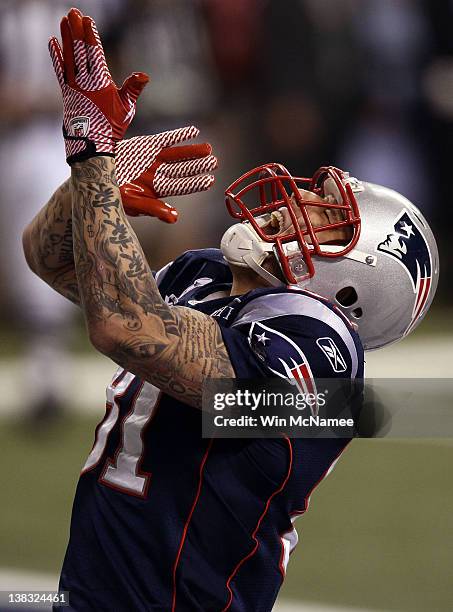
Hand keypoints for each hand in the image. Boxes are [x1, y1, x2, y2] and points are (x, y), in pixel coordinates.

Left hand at [49, 8, 147, 164]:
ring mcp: (74, 87)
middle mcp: (85, 83)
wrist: (92, 145)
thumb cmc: (113, 127)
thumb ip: (133, 89)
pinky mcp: (66, 92)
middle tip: (73, 13)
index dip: (91, 37)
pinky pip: (60, 70)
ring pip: (69, 57)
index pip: (95, 55)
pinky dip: (56, 56)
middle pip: (80, 52)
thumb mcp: (127, 109)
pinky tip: (53, 42)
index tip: (87, 21)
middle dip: (77, 31)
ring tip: (64, 20)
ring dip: (66, 38)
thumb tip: (144, 75)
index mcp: (101, 84)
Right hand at [116, 126, 217, 222]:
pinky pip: (166, 140)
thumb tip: (174, 219)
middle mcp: (159, 174)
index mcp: (157, 189)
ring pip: (178, 155)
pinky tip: (193, 131)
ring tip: (208, 149)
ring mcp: (154, 159)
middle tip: (214, 162)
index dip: (195, 183)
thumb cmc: (111, 193)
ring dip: (193, 151)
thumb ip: (154, 209)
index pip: (180, 186)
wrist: (93, 173)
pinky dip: (179, 136)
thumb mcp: (132, 203)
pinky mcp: (148, 146)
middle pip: (183, 170)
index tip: (209, 180)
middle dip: (198, 166)